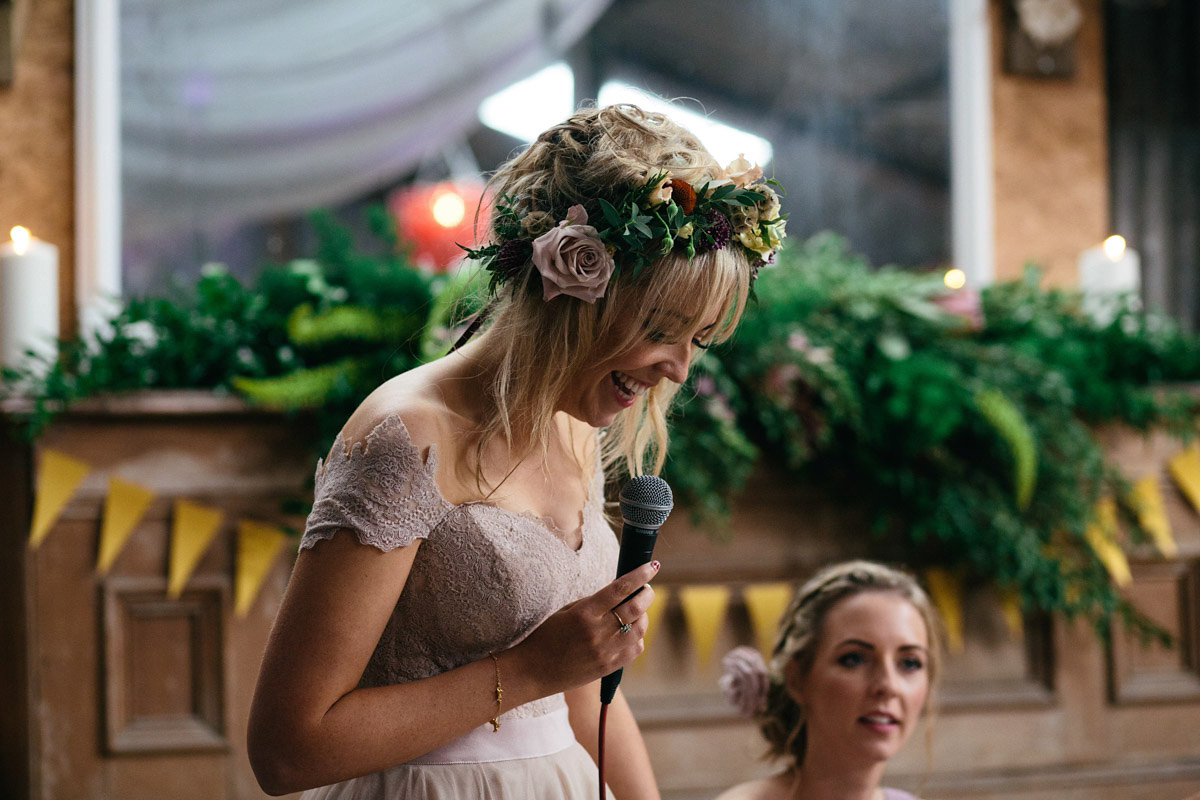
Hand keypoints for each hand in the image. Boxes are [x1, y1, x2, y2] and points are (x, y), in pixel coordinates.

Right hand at [513, 560, 659, 694]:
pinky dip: (637, 637)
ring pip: (640, 630)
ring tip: (638, 610)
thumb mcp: (566, 611)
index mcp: (584, 613)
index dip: (639, 576)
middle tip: (646, 590)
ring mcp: (604, 652)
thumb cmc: (545, 636)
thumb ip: (594, 603)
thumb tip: (620, 592)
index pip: (620, 589)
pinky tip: (630, 632)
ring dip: (644, 616)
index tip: (651, 567)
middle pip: (635, 609)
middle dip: (646, 595)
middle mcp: (597, 632)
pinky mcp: (608, 667)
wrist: (532, 671)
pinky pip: (634, 650)